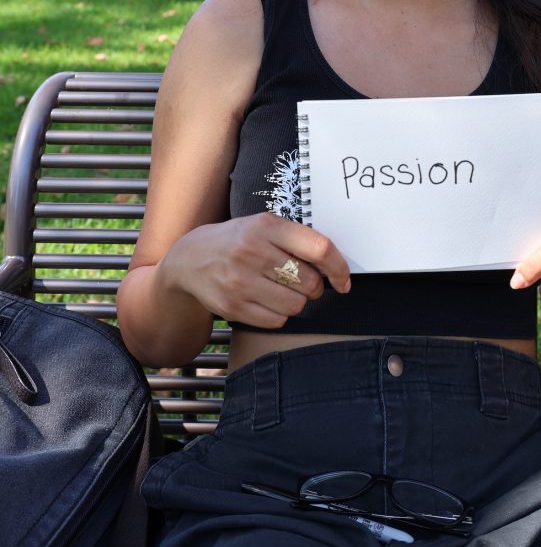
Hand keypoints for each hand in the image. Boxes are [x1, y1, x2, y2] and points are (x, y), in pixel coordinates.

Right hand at [161, 211, 350, 329]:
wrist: (190, 259)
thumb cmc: (239, 240)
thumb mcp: (264, 226)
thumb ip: (297, 240)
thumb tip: (335, 268)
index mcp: (266, 226)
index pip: (319, 248)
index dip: (338, 268)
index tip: (343, 280)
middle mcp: (252, 251)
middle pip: (310, 282)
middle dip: (314, 287)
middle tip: (303, 282)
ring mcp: (240, 281)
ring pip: (295, 305)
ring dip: (297, 302)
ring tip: (282, 290)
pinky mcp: (232, 307)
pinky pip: (277, 320)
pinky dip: (279, 315)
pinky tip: (268, 301)